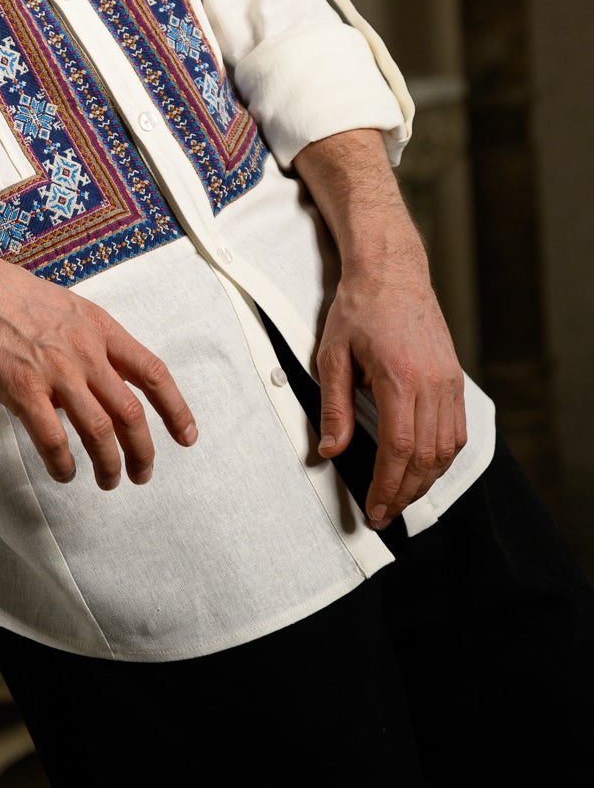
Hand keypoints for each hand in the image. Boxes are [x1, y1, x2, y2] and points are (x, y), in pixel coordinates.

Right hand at [0, 244, 196, 488]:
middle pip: (131, 412)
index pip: (152, 373)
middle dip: (143, 452)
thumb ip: (94, 343)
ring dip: (109, 465)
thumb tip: (108, 383)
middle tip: (142, 474)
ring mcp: (55, 371)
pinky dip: (63, 464)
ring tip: (108, 481)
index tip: (186, 437)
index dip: (175, 409)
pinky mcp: (22, 389)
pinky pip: (53, 439)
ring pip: (99, 431)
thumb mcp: (70, 310)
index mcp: (101, 329)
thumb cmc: (16, 297)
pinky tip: (65, 473)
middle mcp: (86, 351)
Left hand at [315, 237, 467, 530]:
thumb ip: (333, 406)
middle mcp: (433, 384)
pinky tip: (423, 470)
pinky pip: (457, 431)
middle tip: (384, 514)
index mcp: (400, 378)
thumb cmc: (358, 310)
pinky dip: (442, 458)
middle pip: (427, 457)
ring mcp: (449, 382)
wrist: (391, 273)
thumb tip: (330, 451)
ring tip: (400, 499)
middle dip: (405, 493)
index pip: (399, 449)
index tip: (374, 509)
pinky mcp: (455, 380)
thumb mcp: (332, 354)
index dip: (387, 485)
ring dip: (425, 481)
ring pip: (447, 449)